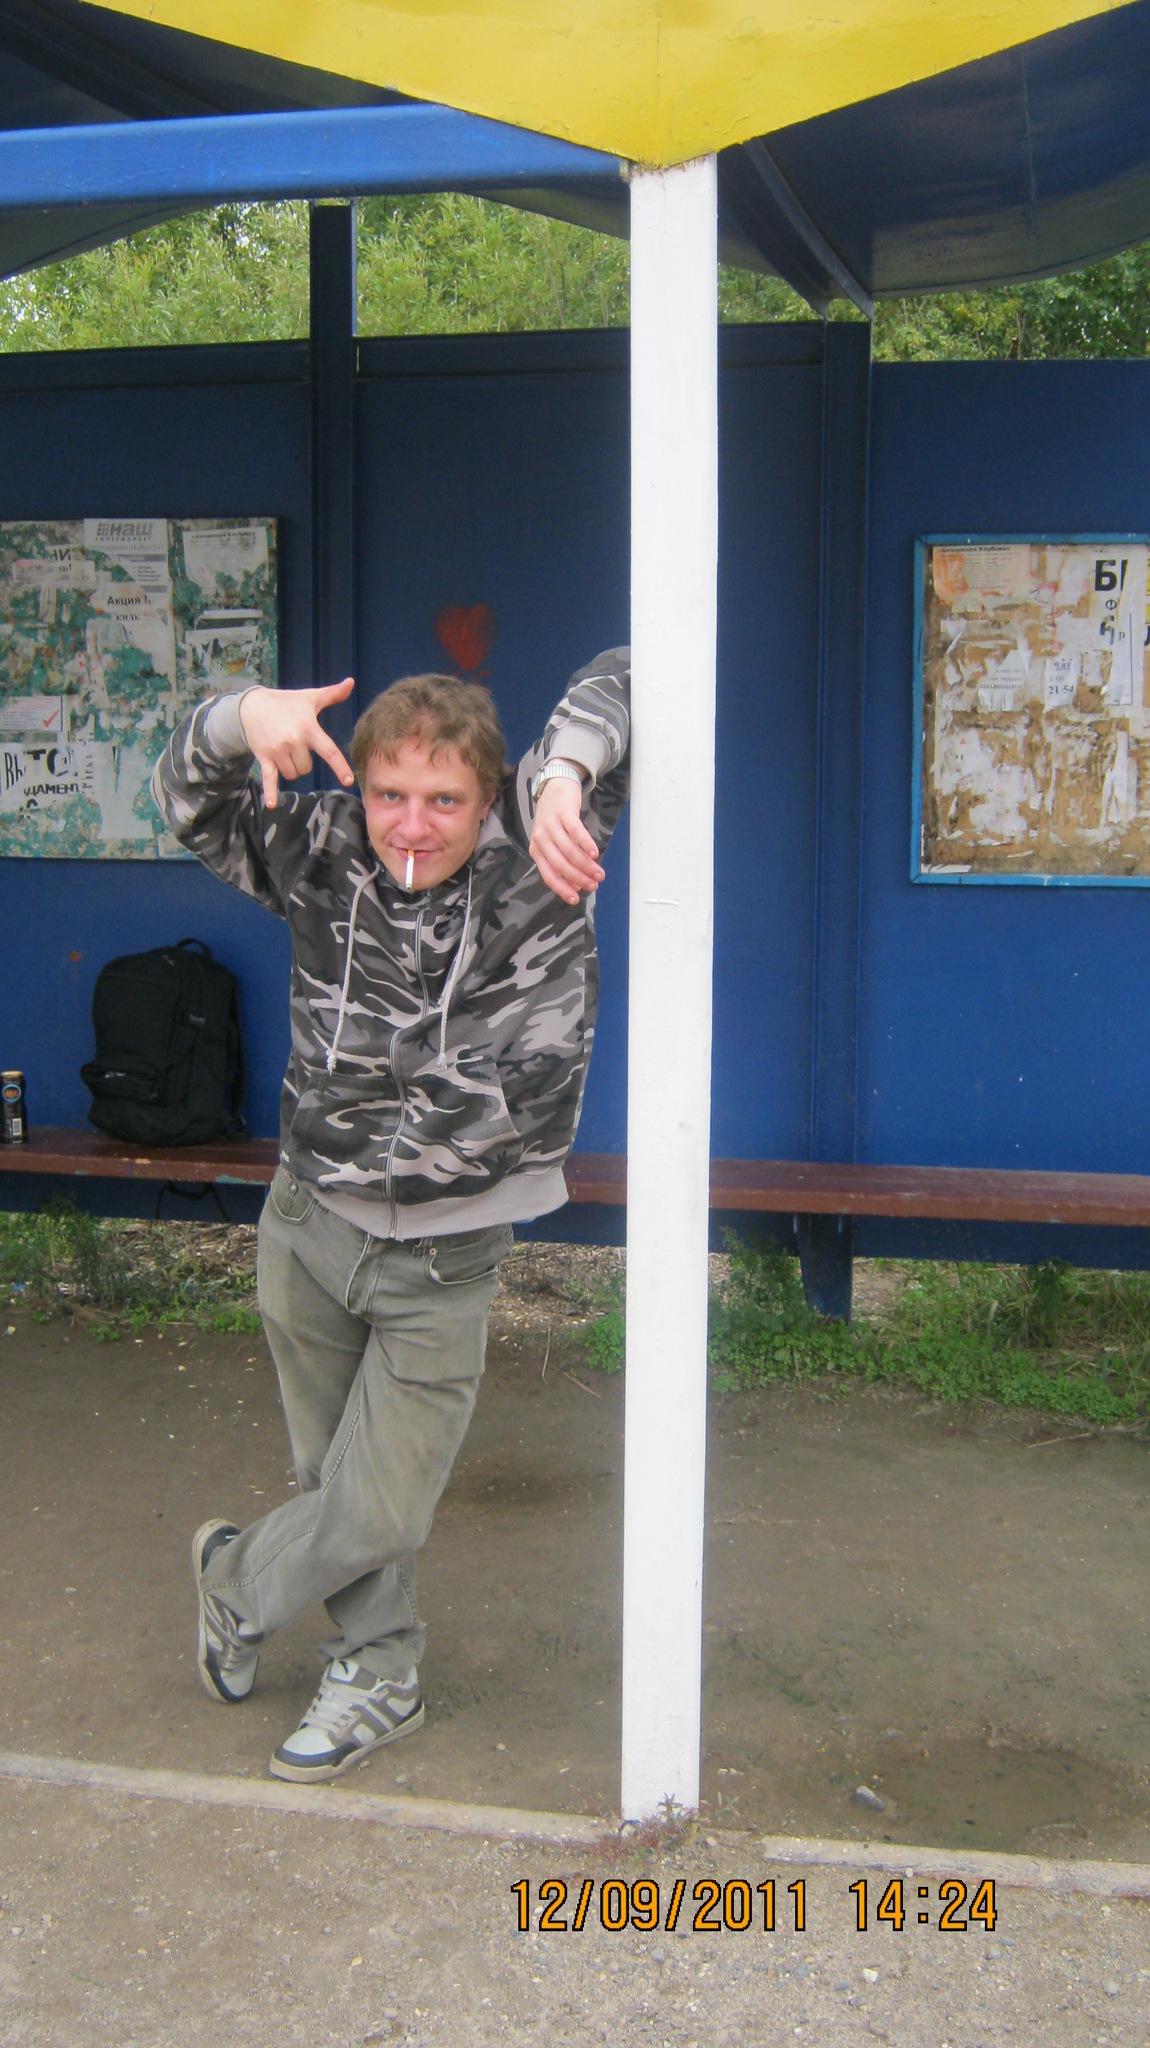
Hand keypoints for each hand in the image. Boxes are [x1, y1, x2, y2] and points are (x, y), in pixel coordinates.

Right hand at [239, 678, 355, 807]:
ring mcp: (278, 750)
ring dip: (292, 769)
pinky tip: (271, 805)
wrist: (252, 706)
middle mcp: (294, 741)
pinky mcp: (264, 757)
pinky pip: (269, 778)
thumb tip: (350, 682)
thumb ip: (332, 694)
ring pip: (294, 774)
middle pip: (307, 767)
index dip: (339, 766)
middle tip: (295, 745)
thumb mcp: (309, 698)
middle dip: (304, 762)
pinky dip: (270, 792)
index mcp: (309, 729)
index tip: (348, 780)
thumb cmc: (287, 703)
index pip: (328, 751)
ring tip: (285, 751)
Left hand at [529, 773, 604, 904]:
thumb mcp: (552, 841)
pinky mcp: (563, 813)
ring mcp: (551, 825)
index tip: (576, 899)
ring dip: (586, 864)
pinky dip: (586, 844)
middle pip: (560, 864)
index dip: (562, 888)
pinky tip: (595, 853)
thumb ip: (562, 861)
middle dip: (579, 878)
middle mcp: (540, 838)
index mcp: (536, 849)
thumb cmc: (555, 819)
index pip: (548, 874)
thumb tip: (576, 884)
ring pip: (569, 850)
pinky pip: (575, 832)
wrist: (555, 787)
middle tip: (594, 885)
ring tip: (599, 873)